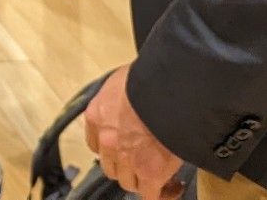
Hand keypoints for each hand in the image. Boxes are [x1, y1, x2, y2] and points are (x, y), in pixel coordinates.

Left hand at [85, 65, 186, 198]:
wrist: (168, 91)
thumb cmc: (149, 78)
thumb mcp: (125, 79)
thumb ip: (122, 95)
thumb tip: (134, 93)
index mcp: (97, 116)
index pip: (95, 142)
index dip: (110, 148)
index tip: (122, 148)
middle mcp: (106, 141)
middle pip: (110, 166)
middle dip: (125, 166)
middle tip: (143, 161)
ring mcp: (127, 159)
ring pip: (128, 182)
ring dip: (141, 180)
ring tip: (159, 175)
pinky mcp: (149, 173)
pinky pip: (150, 195)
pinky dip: (160, 194)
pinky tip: (171, 188)